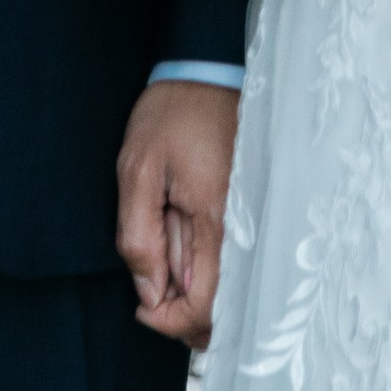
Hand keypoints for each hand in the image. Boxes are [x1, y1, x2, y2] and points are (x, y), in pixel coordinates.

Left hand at [118, 79, 239, 346]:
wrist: (210, 69)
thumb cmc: (171, 113)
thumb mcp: (138, 169)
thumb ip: (140, 236)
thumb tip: (149, 294)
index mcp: (217, 222)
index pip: (205, 308)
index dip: (170, 322)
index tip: (142, 309)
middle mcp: (245, 230)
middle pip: (223, 308)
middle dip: (182, 312)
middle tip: (150, 287)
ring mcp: (253, 222)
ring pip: (229, 289)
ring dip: (194, 291)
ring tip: (165, 257)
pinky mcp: (252, 213)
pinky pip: (234, 262)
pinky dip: (208, 271)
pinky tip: (185, 251)